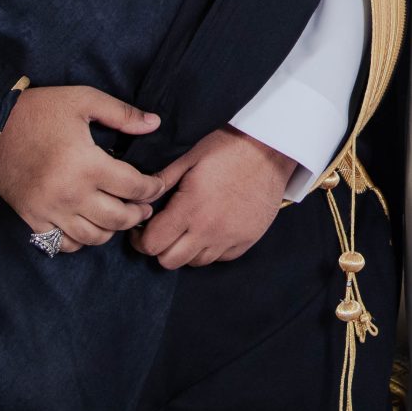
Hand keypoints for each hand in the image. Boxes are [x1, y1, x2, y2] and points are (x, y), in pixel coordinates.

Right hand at [0, 85, 166, 252]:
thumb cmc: (41, 110)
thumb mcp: (84, 100)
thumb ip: (122, 114)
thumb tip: (155, 123)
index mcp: (87, 165)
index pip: (134, 188)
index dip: (153, 188)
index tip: (158, 185)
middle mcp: (70, 194)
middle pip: (118, 219)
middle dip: (138, 213)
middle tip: (144, 205)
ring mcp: (50, 210)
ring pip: (93, 237)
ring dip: (112, 229)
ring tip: (120, 215)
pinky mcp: (31, 218)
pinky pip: (63, 244)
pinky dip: (80, 240)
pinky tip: (88, 225)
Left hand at [133, 126, 299, 269]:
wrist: (272, 149)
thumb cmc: (228, 148)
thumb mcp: (190, 157)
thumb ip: (163, 180)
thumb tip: (140, 198)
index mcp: (190, 207)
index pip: (152, 244)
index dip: (140, 239)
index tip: (142, 228)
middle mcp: (209, 229)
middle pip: (169, 261)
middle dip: (160, 248)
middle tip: (164, 230)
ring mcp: (230, 238)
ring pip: (195, 262)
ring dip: (186, 250)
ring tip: (189, 229)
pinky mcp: (247, 240)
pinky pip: (220, 258)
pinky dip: (211, 249)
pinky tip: (212, 229)